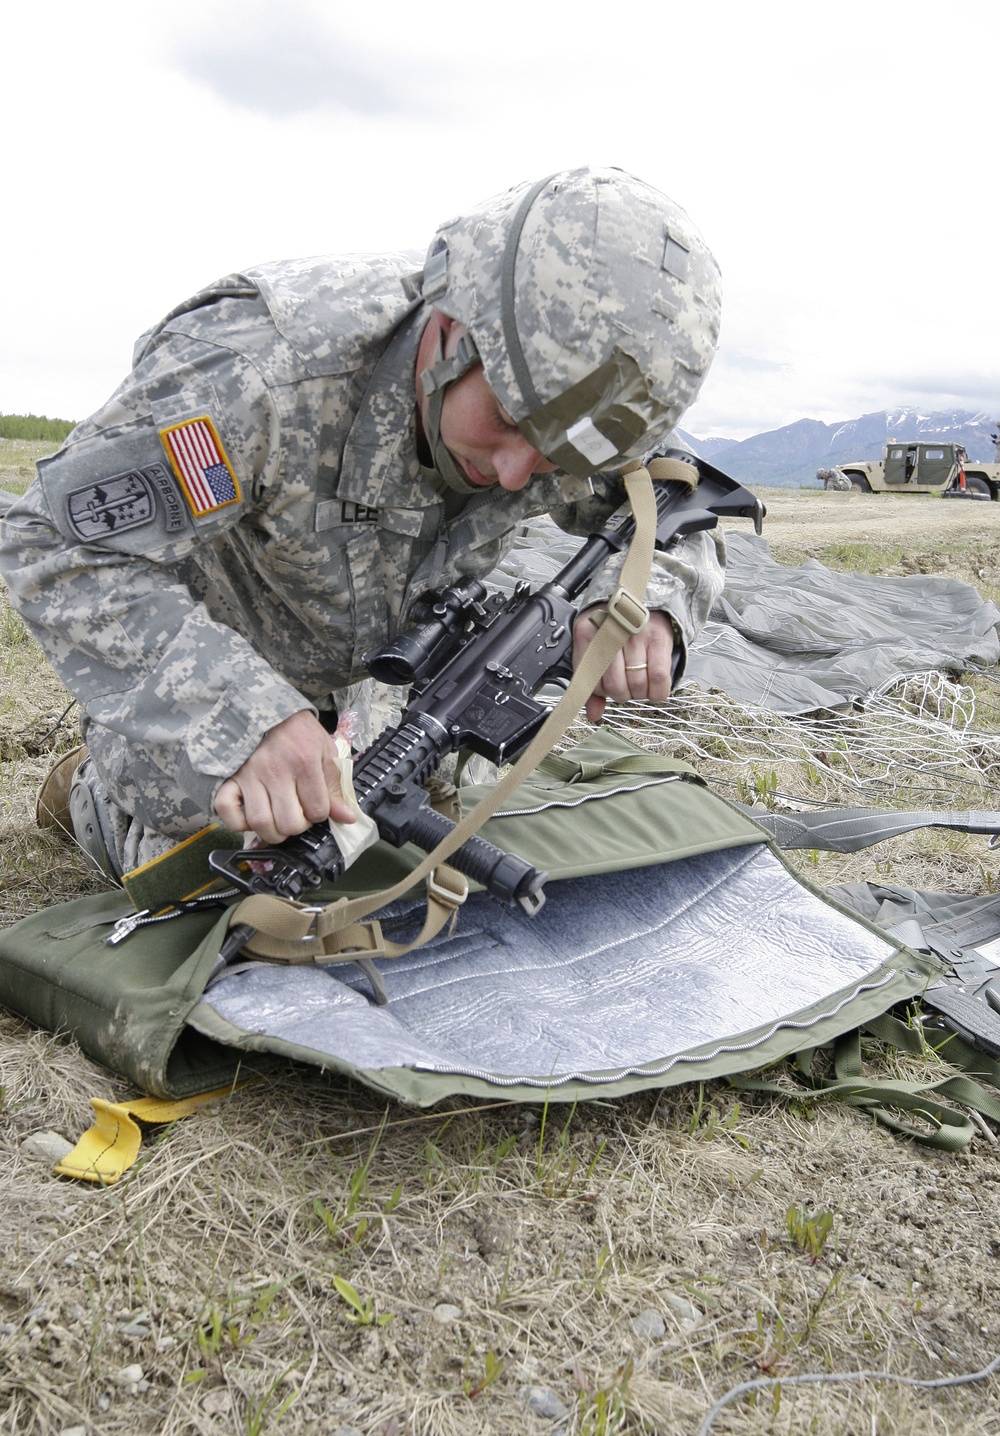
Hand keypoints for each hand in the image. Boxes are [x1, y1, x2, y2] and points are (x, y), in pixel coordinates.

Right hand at [214, 710, 357, 843]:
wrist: (263, 705)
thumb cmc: (297, 730)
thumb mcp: (324, 750)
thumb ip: (335, 785)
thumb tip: (348, 818)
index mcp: (304, 763)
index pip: (318, 811)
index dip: (319, 815)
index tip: (314, 806)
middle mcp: (276, 772)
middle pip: (289, 824)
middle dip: (297, 826)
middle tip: (296, 815)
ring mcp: (249, 776)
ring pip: (260, 823)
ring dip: (272, 831)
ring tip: (277, 821)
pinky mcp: (229, 777)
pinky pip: (227, 811)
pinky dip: (238, 822)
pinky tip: (250, 816)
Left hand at [572, 607, 674, 723]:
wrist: (639, 601)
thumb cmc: (613, 630)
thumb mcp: (596, 652)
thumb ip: (594, 685)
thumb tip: (593, 715)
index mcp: (586, 634)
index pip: (592, 682)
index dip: (602, 692)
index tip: (609, 686)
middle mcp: (610, 632)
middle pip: (616, 686)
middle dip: (622, 694)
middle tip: (627, 686)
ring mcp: (635, 634)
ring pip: (637, 684)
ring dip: (639, 693)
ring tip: (639, 683)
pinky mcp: (658, 637)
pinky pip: (658, 677)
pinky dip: (657, 691)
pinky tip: (654, 689)